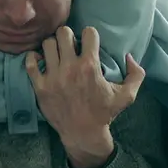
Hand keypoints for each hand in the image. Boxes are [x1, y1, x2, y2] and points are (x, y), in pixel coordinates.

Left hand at [25, 26, 145, 167]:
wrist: (83, 134)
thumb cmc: (104, 113)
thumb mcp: (128, 95)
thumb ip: (136, 74)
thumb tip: (129, 56)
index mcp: (90, 66)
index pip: (88, 32)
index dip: (90, 35)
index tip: (89, 42)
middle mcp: (70, 68)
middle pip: (63, 33)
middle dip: (69, 35)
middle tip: (71, 44)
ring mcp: (53, 77)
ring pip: (47, 44)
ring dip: (53, 45)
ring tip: (57, 52)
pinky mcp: (40, 87)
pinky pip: (30, 63)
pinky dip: (34, 58)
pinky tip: (41, 60)